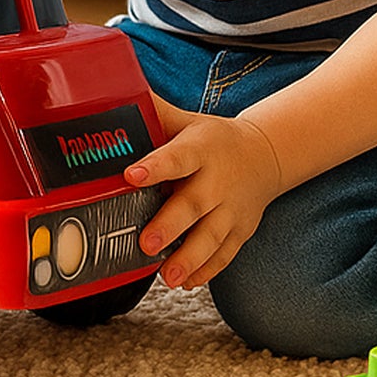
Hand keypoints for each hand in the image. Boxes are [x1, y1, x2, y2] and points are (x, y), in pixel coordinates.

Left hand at [126, 97, 283, 288]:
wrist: (265, 154)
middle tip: (146, 243)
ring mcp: (232, 209)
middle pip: (194, 204)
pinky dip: (207, 270)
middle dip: (170, 225)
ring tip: (167, 276)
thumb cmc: (212, 139)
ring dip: (190, 258)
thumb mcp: (187, 121)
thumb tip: (111, 94)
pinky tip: (186, 281)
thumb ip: (154, 113)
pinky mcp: (240, 231)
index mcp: (201, 148)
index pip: (177, 157)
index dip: (155, 166)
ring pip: (212, 236)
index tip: (131, 176)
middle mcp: (218, 180)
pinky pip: (225, 254)